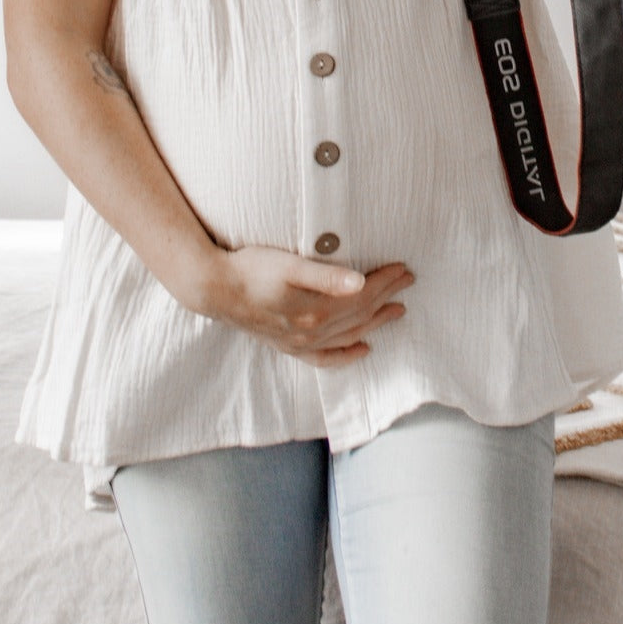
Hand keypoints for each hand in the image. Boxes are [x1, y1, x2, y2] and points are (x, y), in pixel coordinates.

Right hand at [202, 245, 413, 366]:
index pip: (362, 296)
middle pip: (359, 315)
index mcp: (315, 310)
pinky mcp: (288, 346)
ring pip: (348, 335)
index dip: (385, 282)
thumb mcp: (289, 265)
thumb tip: (360, 283)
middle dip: (386, 298)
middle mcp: (311, 332)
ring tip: (396, 312)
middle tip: (408, 283)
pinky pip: (325, 357)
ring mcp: (300, 342)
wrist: (214, 289)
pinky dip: (346, 355)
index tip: (403, 269)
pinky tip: (362, 350)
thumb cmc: (251, 269)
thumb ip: (326, 276)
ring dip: (375, 323)